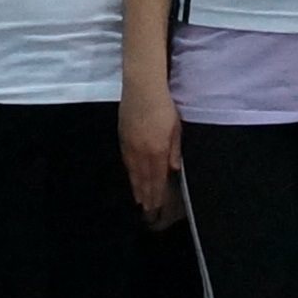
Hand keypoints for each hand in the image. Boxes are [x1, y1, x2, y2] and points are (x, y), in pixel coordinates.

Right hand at [121, 87, 181, 215]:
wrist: (142, 89)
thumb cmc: (164, 106)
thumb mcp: (175, 128)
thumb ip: (174, 149)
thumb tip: (173, 169)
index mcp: (157, 150)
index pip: (156, 177)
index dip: (156, 192)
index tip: (156, 205)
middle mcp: (141, 151)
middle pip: (143, 177)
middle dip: (146, 194)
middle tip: (147, 209)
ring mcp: (130, 145)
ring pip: (133, 171)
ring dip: (136, 186)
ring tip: (138, 199)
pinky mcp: (122, 137)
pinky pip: (126, 161)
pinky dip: (129, 172)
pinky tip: (131, 177)